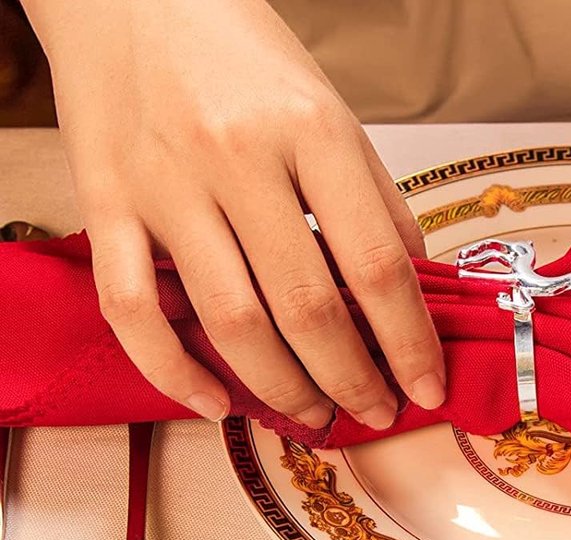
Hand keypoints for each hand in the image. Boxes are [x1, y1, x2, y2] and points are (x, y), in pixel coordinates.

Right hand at [25, 0, 442, 429]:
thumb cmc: (240, 56)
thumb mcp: (331, 111)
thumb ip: (376, 201)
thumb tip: (416, 291)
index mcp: (310, 130)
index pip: (377, 265)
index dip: (409, 345)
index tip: (427, 390)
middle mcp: (235, 157)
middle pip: (308, 309)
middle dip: (353, 381)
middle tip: (375, 413)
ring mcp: (164, 184)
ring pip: (230, 323)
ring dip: (283, 390)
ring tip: (316, 415)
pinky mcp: (105, 203)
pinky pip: (133, 312)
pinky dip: (174, 372)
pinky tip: (216, 404)